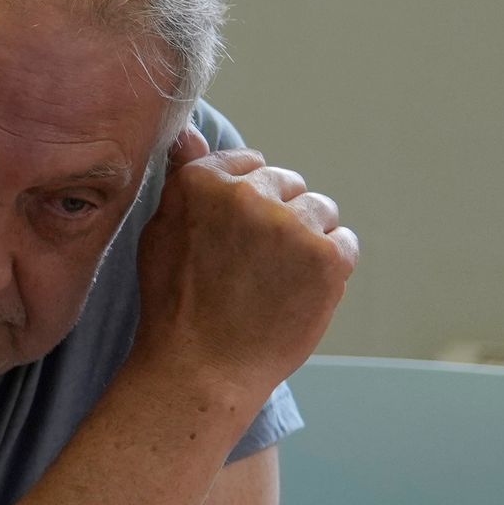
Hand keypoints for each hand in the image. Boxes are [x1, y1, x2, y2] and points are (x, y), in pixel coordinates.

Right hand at [132, 132, 355, 410]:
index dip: (242, 202)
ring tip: (275, 280)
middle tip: (252, 265)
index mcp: (202, 183)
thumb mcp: (160, 235)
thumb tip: (191, 134)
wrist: (201, 370)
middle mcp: (250, 195)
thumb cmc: (175, 307)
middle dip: (277, 217)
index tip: (230, 236)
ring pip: (319, 210)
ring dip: (306, 239)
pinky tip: (296, 292)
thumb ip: (183, 180)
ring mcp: (293, 225)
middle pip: (287, 183)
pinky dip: (327, 267)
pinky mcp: (329, 257)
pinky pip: (342, 242)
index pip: (247, 163)